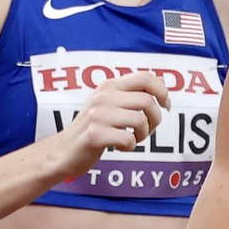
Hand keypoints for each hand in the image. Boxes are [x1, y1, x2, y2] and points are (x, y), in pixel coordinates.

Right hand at [55, 72, 169, 175]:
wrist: (63, 151)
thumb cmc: (92, 128)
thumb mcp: (108, 104)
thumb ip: (130, 94)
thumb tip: (161, 84)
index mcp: (109, 86)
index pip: (145, 77)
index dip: (162, 91)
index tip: (165, 106)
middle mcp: (103, 96)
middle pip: (148, 101)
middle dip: (155, 120)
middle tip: (146, 131)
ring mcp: (98, 114)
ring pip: (141, 120)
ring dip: (143, 135)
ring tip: (131, 139)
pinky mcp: (95, 134)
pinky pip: (129, 139)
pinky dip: (130, 147)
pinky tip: (119, 147)